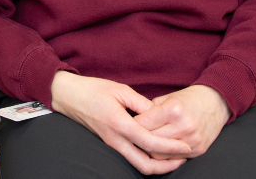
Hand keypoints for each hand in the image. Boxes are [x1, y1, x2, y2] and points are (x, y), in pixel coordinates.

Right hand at [50, 72, 191, 174]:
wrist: (68, 96)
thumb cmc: (93, 89)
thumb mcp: (120, 90)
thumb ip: (142, 104)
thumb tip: (160, 114)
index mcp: (119, 124)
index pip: (150, 143)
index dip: (171, 147)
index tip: (187, 146)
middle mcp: (116, 139)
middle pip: (145, 164)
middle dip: (167, 166)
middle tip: (184, 158)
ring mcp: (112, 144)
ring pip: (138, 165)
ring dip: (158, 166)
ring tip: (175, 158)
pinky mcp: (110, 144)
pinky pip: (131, 158)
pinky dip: (147, 160)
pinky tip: (158, 152)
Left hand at [133, 85, 229, 160]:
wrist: (217, 102)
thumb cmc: (189, 98)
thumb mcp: (168, 97)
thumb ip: (150, 108)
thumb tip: (134, 119)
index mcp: (172, 109)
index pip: (142, 124)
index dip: (131, 125)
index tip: (126, 124)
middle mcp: (182, 125)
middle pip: (149, 141)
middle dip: (139, 139)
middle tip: (133, 136)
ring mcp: (192, 139)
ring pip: (159, 154)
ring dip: (151, 150)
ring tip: (146, 143)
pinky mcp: (199, 149)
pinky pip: (174, 159)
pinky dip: (165, 155)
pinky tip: (161, 148)